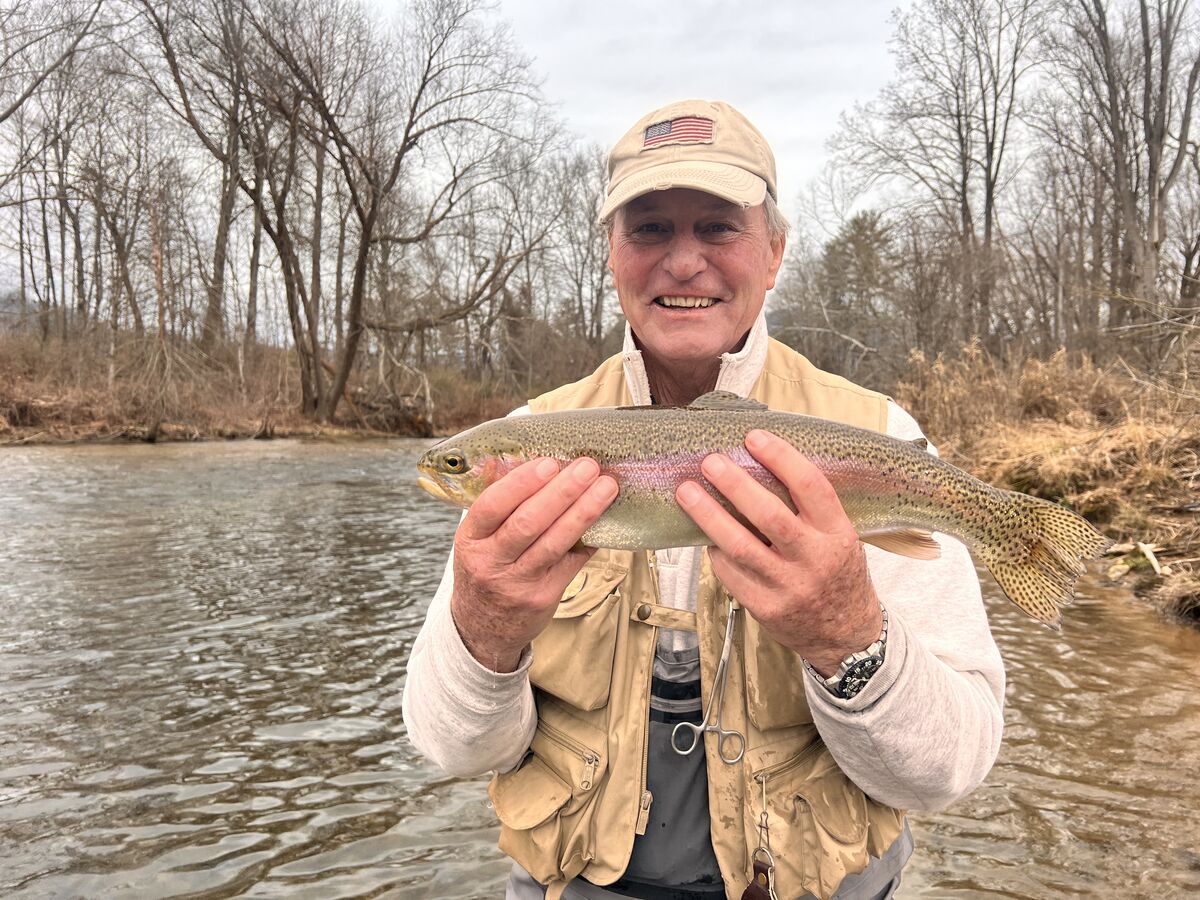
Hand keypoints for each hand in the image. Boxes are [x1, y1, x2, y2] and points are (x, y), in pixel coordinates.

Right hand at [450, 456, 618, 672]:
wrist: (482, 629)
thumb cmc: (485, 571)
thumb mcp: (477, 541)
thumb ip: (500, 508)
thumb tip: (541, 465)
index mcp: (470, 539)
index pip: (492, 506)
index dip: (521, 483)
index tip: (548, 463)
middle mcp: (490, 562)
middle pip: (528, 523)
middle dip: (562, 492)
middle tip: (587, 468)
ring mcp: (518, 583)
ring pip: (554, 543)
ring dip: (584, 512)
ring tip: (606, 488)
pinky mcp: (543, 597)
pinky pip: (572, 563)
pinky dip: (590, 540)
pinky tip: (606, 521)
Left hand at [675, 429, 882, 674]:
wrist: (846, 635)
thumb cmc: (838, 574)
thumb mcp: (840, 538)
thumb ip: (810, 510)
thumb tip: (760, 466)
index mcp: (838, 534)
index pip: (810, 487)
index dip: (781, 458)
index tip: (754, 437)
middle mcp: (814, 560)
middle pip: (769, 515)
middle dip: (735, 484)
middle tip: (710, 462)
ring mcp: (788, 587)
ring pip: (740, 546)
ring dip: (708, 516)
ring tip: (686, 492)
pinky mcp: (765, 608)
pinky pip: (730, 573)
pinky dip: (714, 550)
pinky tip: (702, 533)